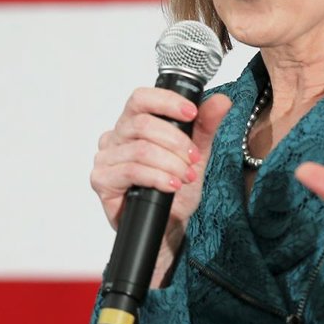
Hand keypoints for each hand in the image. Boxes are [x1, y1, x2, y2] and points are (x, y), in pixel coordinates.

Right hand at [91, 89, 232, 286]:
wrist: (169, 226)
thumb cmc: (176, 188)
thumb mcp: (196, 154)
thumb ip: (205, 126)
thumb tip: (222, 101)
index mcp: (133, 123)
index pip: (141, 98)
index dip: (166, 102)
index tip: (192, 113)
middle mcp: (115, 137)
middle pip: (142, 124)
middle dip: (176, 142)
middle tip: (194, 159)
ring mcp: (105, 158)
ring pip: (140, 149)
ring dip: (171, 163)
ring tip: (186, 177)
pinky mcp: (102, 180)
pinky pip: (131, 171)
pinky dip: (157, 177)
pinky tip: (171, 185)